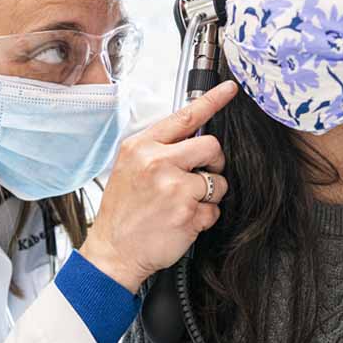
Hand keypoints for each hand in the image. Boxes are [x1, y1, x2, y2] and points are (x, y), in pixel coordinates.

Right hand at [80, 80, 236, 292]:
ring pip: (218, 181)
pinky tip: (182, 221)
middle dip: (213, 162)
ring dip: (209, 194)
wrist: (112, 252)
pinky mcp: (188, 214)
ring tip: (183, 204)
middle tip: (200, 176)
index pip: (184, 116)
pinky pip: (214, 209)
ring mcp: (174, 188)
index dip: (212, 101)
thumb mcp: (129, 167)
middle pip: (211, 146)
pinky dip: (204, 217)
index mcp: (142, 147)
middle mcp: (158, 163)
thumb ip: (157, 149)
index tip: (230, 90)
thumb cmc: (122, 210)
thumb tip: (190, 136)